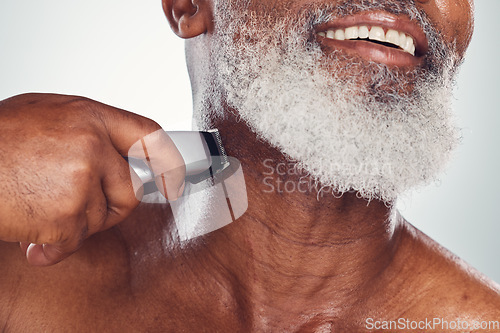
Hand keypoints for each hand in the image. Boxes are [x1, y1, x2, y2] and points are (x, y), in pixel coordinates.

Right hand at [0, 93, 184, 265]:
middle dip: (111, 203)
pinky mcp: (66, 216)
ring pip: (101, 216)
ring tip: (38, 202)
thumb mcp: (47, 115)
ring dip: (74, 221)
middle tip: (77, 201)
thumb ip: (89, 132)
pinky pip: (77, 239)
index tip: (173, 180)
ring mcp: (80, 181)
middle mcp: (91, 145)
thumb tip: (122, 152)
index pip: (149, 138)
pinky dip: (54, 243)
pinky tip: (30, 229)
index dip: (167, 162)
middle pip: (132, 188)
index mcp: (89, 116)